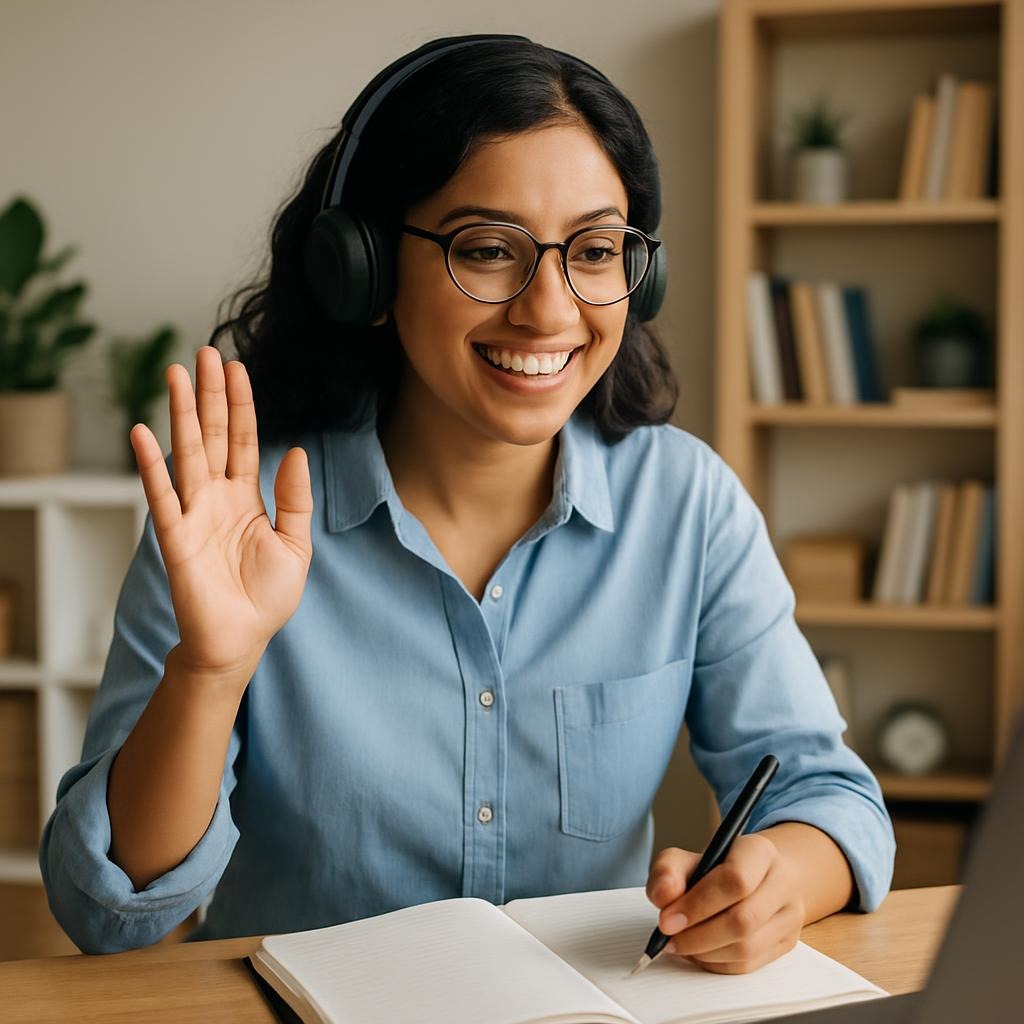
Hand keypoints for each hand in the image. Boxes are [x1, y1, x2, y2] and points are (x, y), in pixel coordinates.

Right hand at [130, 346, 313, 681]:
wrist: (241, 639)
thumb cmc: (267, 597)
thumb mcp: (295, 544)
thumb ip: (294, 498)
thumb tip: (295, 450)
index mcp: (247, 497)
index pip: (243, 440)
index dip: (240, 405)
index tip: (238, 368)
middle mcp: (218, 497)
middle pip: (212, 435)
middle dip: (209, 395)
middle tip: (205, 353)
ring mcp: (194, 512)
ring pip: (187, 453)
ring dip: (181, 413)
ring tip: (176, 373)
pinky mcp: (175, 536)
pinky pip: (161, 494)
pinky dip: (151, 464)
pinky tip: (143, 432)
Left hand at [645, 835, 805, 973]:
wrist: (754, 877)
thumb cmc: (716, 867)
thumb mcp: (686, 858)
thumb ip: (667, 871)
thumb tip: (663, 896)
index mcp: (760, 851)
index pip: (736, 880)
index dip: (698, 904)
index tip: (667, 919)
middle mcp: (783, 882)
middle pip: (743, 920)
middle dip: (698, 935)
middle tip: (669, 938)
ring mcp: (790, 915)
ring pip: (747, 948)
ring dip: (705, 952)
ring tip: (680, 944)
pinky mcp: (786, 943)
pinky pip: (748, 965)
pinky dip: (716, 963)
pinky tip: (698, 952)